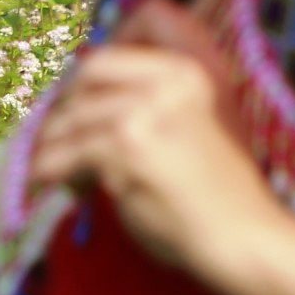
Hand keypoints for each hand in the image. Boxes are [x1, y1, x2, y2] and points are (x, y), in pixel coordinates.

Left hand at [27, 0, 281, 282]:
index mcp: (183, 72)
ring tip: (58, 172)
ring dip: (54, 148)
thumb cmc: (215, 195)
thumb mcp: (186, 126)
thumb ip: (141, 106)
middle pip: (82, 82)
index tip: (67, 108)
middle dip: (62, 113)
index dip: (77, 84)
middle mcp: (164, 82)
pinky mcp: (124, 148)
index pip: (103, 58)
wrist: (242, 236)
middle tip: (56, 142)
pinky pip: (66, 155)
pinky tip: (58, 185)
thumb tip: (75, 104)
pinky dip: (52, 171)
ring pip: (70, 120)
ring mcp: (143, 112)